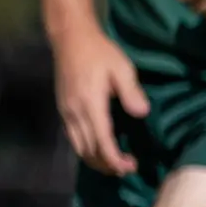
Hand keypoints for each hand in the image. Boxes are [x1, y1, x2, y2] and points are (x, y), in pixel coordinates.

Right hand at [54, 30, 149, 176]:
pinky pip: (74, 139)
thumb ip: (131, 92)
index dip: (114, 159)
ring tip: (114, 163)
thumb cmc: (99, 52)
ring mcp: (67, 113)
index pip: (102, 142)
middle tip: (127, 168)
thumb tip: (142, 113)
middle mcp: (75, 113)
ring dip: (95, 161)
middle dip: (107, 165)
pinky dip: (87, 150)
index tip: (129, 166)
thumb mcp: (121, 67)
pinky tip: (98, 148)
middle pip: (88, 151)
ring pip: (79, 148)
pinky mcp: (63, 110)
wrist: (70, 39)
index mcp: (91, 104)